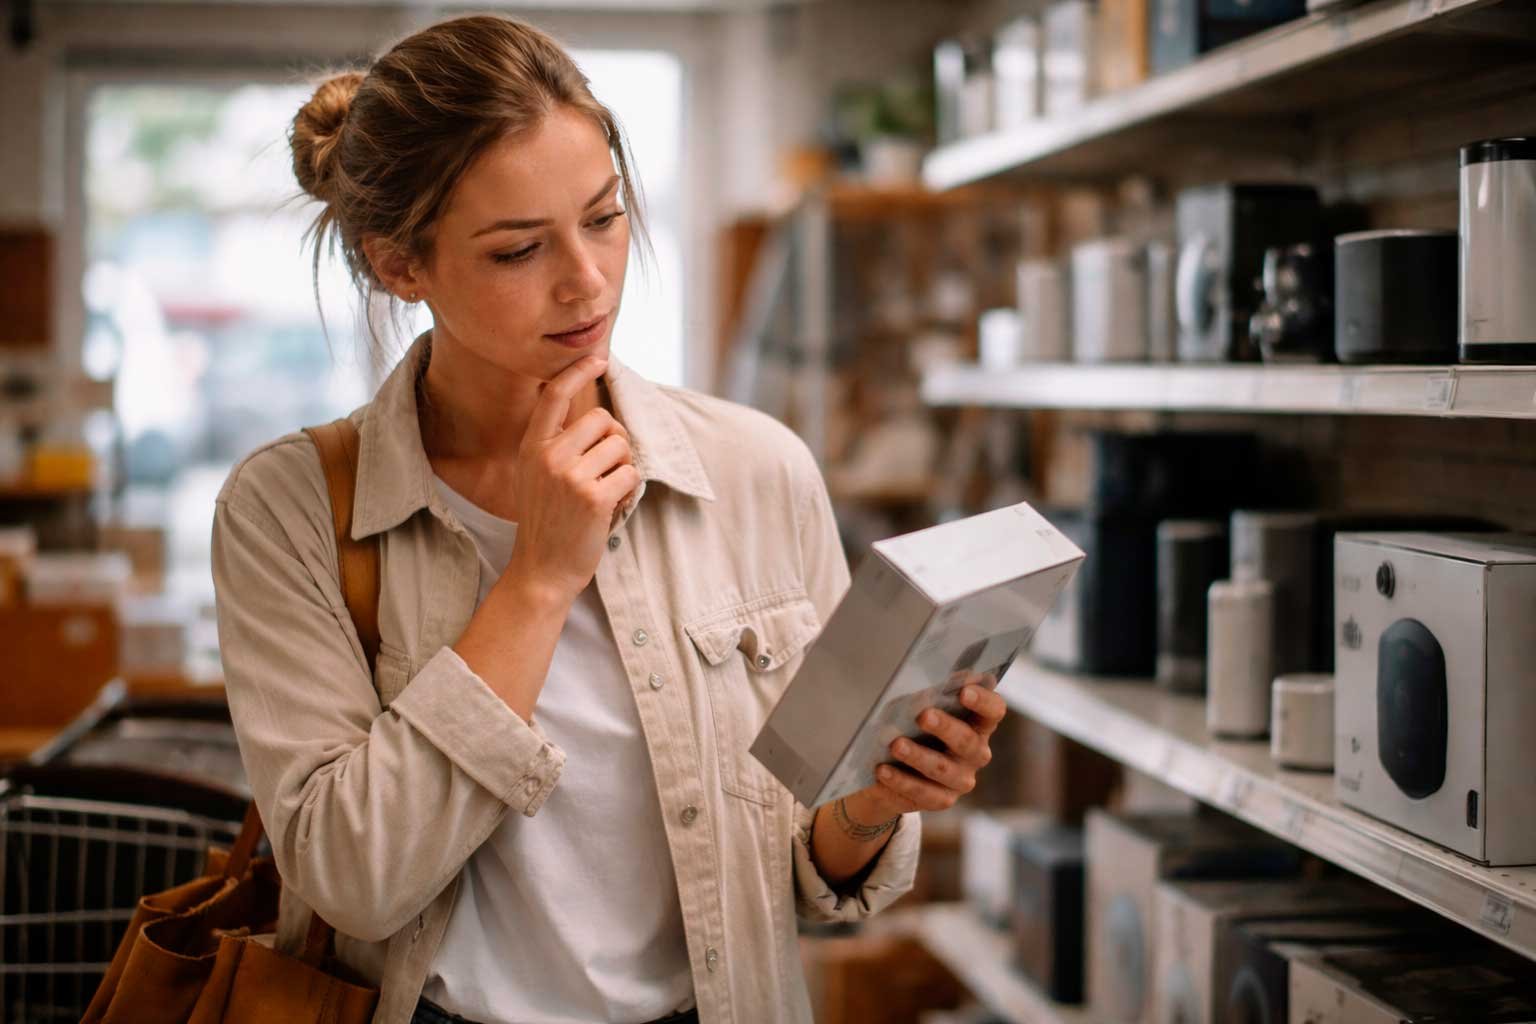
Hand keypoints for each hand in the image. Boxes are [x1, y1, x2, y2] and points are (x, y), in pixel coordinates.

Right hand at [501, 355, 639, 605]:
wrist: (542, 570)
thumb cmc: (547, 522)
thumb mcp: (536, 476)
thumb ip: (558, 446)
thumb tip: (599, 418)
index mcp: (532, 447)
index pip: (553, 396)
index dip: (577, 372)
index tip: (598, 358)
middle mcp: (548, 455)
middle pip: (602, 419)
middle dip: (615, 441)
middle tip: (607, 469)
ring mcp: (570, 475)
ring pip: (621, 446)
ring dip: (623, 468)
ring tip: (606, 492)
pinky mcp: (594, 496)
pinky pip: (631, 473)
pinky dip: (630, 490)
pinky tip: (613, 507)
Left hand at [860, 673, 1007, 818]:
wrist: (887, 767)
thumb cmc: (909, 727)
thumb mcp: (915, 706)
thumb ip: (927, 698)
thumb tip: (930, 694)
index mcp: (978, 724)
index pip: (993, 711)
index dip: (983, 701)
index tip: (964, 691)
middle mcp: (976, 754)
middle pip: (967, 741)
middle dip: (945, 727)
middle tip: (923, 715)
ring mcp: (961, 780)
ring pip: (942, 769)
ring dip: (918, 756)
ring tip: (895, 745)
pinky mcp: (940, 800)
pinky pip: (921, 792)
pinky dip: (900, 781)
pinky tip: (882, 771)